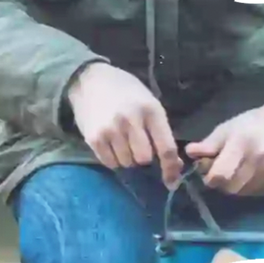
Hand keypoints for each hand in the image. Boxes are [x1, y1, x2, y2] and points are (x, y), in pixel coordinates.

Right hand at [66, 62, 184, 188]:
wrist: (89, 80)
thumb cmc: (126, 92)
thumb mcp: (149, 104)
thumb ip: (161, 132)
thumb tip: (174, 165)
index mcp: (151, 110)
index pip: (166, 148)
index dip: (171, 169)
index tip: (171, 182)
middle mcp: (131, 120)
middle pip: (144, 159)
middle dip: (144, 158)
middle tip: (138, 147)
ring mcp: (111, 130)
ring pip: (126, 163)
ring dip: (127, 158)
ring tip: (122, 142)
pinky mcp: (94, 138)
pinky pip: (109, 162)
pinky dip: (113, 159)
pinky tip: (111, 144)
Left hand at [183, 99, 263, 195]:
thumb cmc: (254, 123)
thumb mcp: (229, 128)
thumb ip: (209, 143)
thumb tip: (189, 152)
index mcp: (241, 143)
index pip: (219, 175)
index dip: (210, 179)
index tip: (210, 174)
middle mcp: (258, 160)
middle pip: (230, 187)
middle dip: (222, 184)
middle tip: (225, 173)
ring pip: (244, 193)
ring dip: (237, 187)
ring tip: (240, 173)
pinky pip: (259, 193)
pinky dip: (252, 188)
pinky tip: (253, 175)